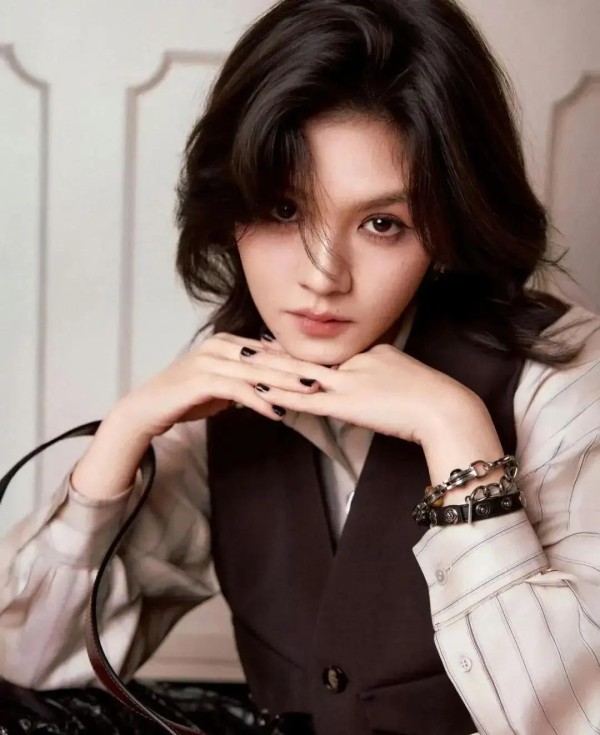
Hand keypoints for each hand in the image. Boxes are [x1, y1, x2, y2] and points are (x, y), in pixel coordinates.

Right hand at [118, 332, 320, 439]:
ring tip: (309, 393)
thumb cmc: (186, 397)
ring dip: (284, 383)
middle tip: (325, 378)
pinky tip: (276, 410)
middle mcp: (219, 346)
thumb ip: (246, 379)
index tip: (321, 370)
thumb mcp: (223, 385)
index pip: (269, 351)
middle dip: (298, 369)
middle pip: (267, 358)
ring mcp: (208, 361)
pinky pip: (237, 389)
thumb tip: (274, 382)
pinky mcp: (200, 380)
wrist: (148, 409)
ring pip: (255, 372)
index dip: (296, 361)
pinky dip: (258, 400)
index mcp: (227, 343)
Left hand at [243, 337, 478, 444]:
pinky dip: (280, 396)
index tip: (266, 345)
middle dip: (270, 353)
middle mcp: (350, 362)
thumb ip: (377, 368)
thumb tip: (362, 376)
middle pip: (303, 356)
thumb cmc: (429, 394)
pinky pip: (305, 401)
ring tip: (239, 361)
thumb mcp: (399, 371)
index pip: (321, 354)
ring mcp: (346, 382)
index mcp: (364, 353)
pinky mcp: (345, 405)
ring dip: (267, 369)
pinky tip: (258, 393)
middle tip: (240, 345)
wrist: (443, 408)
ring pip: (298, 374)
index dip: (291, 351)